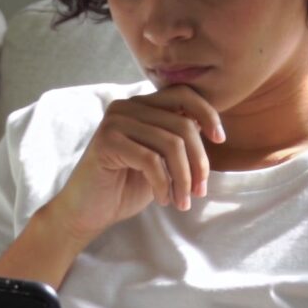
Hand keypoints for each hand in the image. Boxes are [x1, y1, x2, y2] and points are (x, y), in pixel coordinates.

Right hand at [43, 85, 224, 243]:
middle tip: (199, 191)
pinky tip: (162, 200)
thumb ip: (177, 140)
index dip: (207, 113)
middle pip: (182, 125)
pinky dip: (163, 184)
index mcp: (140, 106)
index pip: (183, 94)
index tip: (220, 140)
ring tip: (183, 202)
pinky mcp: (106, 142)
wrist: (86, 213)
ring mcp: (114, 122)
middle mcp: (126, 107)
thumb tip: (206, 127)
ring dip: (183, 179)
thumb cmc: (124, 188)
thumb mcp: (160, 161)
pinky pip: (151, 160)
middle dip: (199, 162)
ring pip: (171, 144)